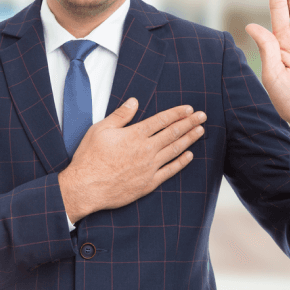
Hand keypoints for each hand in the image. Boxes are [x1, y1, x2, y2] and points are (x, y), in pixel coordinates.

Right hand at [58, 99, 206, 222]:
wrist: (86, 187)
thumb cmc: (90, 158)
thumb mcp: (100, 130)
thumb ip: (120, 115)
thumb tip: (134, 101)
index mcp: (134, 134)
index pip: (161, 120)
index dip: (177, 113)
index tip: (189, 109)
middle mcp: (145, 149)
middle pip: (173, 133)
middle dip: (189, 123)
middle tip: (202, 116)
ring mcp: (149, 167)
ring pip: (175, 150)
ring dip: (189, 139)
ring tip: (200, 131)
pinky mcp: (149, 183)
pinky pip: (170, 171)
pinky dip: (181, 162)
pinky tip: (189, 155)